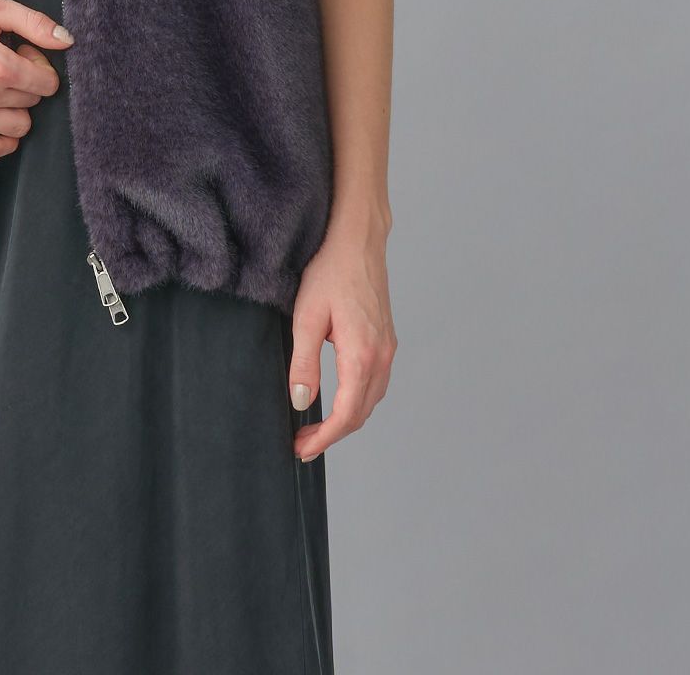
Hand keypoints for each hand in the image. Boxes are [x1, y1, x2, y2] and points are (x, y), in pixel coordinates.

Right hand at [0, 0, 68, 160]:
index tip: (22, 50)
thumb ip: (33, 23)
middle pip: (34, 102)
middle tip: (7, 60)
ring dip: (17, 107)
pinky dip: (3, 141)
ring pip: (19, 128)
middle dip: (28, 81)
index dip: (41, 64)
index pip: (47, 83)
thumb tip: (67, 41)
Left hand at [285, 217, 396, 461]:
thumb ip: (303, 363)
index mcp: (362, 354)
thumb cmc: (330, 271)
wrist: (357, 240)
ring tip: (318, 427)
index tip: (302, 448)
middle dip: (333, 433)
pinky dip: (358, 400)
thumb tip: (300, 402)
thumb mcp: (306, 317)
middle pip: (361, 413)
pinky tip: (340, 399)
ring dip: (347, 419)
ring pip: (371, 399)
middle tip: (303, 443)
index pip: (346, 414)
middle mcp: (382, 355)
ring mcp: (388, 348)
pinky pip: (376, 382)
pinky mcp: (386, 339)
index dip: (324, 437)